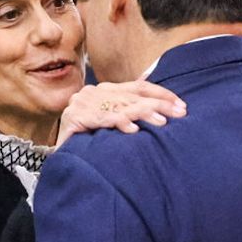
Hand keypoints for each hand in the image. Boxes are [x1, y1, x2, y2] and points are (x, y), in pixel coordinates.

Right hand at [59, 81, 185, 141]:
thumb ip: (130, 112)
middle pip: (133, 95)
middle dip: (159, 104)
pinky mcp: (75, 117)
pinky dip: (120, 123)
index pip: (139, 86)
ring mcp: (83, 103)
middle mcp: (94, 92)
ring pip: (121, 105)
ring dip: (144, 113)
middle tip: (180, 113)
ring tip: (161, 122)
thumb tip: (162, 109)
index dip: (161, 93)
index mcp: (106, 90)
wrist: (60, 155)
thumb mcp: (113, 122)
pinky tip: (133, 130)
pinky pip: (103, 118)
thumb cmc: (88, 139)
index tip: (181, 104)